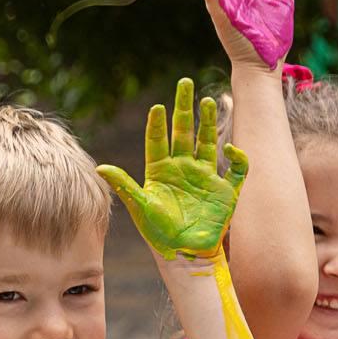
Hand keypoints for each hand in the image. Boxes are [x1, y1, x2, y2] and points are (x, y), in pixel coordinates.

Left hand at [98, 77, 249, 259]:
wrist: (186, 255)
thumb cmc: (160, 234)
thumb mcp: (141, 209)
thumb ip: (125, 187)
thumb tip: (100, 168)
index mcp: (160, 171)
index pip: (158, 141)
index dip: (158, 124)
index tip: (158, 107)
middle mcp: (183, 169)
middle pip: (184, 132)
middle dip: (184, 108)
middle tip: (184, 83)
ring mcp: (205, 177)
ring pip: (207, 142)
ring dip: (207, 122)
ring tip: (207, 100)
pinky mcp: (225, 191)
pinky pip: (236, 170)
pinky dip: (237, 158)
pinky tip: (230, 148)